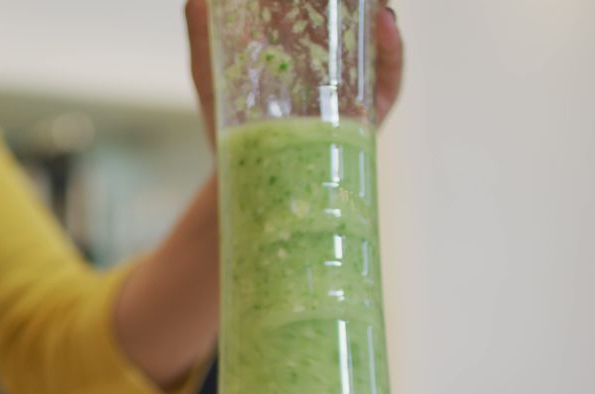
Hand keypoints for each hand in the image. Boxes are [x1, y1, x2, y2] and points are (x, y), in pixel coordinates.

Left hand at [185, 0, 405, 144]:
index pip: (321, 3)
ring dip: (379, 10)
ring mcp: (354, 78)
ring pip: (379, 33)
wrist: (247, 174)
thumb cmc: (229, 120)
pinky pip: (389, 72)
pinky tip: (385, 25)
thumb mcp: (209, 72)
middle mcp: (332, 52)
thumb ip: (202, 35)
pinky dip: (392, 46)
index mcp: (298, 36)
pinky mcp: (369, 106)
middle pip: (356, 12)